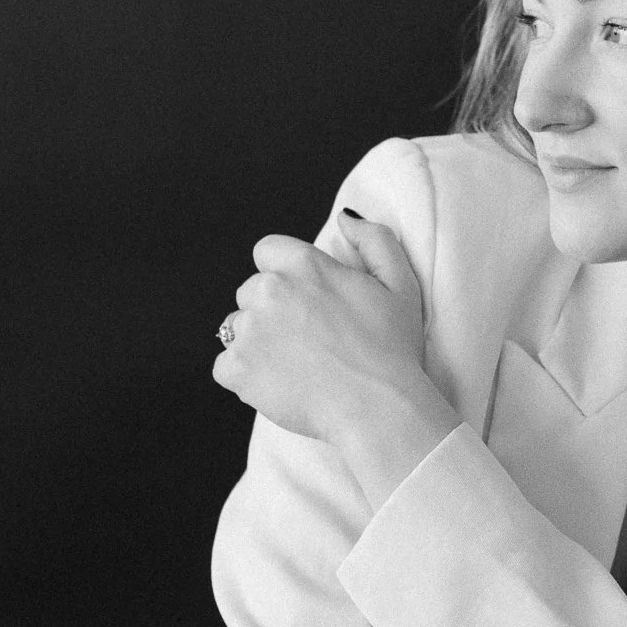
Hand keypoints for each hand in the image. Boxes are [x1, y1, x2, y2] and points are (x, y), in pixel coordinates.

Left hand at [212, 212, 425, 442]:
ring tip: (295, 364)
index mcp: (304, 265)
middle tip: (307, 339)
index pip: (267, 251)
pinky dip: (245, 376)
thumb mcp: (400, 284)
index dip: (284, 274)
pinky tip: (279, 383)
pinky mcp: (236, 369)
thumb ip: (374, 240)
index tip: (304, 299)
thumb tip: (344, 218)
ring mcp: (248, 331)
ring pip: (236, 328)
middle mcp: (269, 291)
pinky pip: (226, 365)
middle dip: (271, 310)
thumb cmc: (392, 350)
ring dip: (257, 342)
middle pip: (251, 291)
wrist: (377, 408)